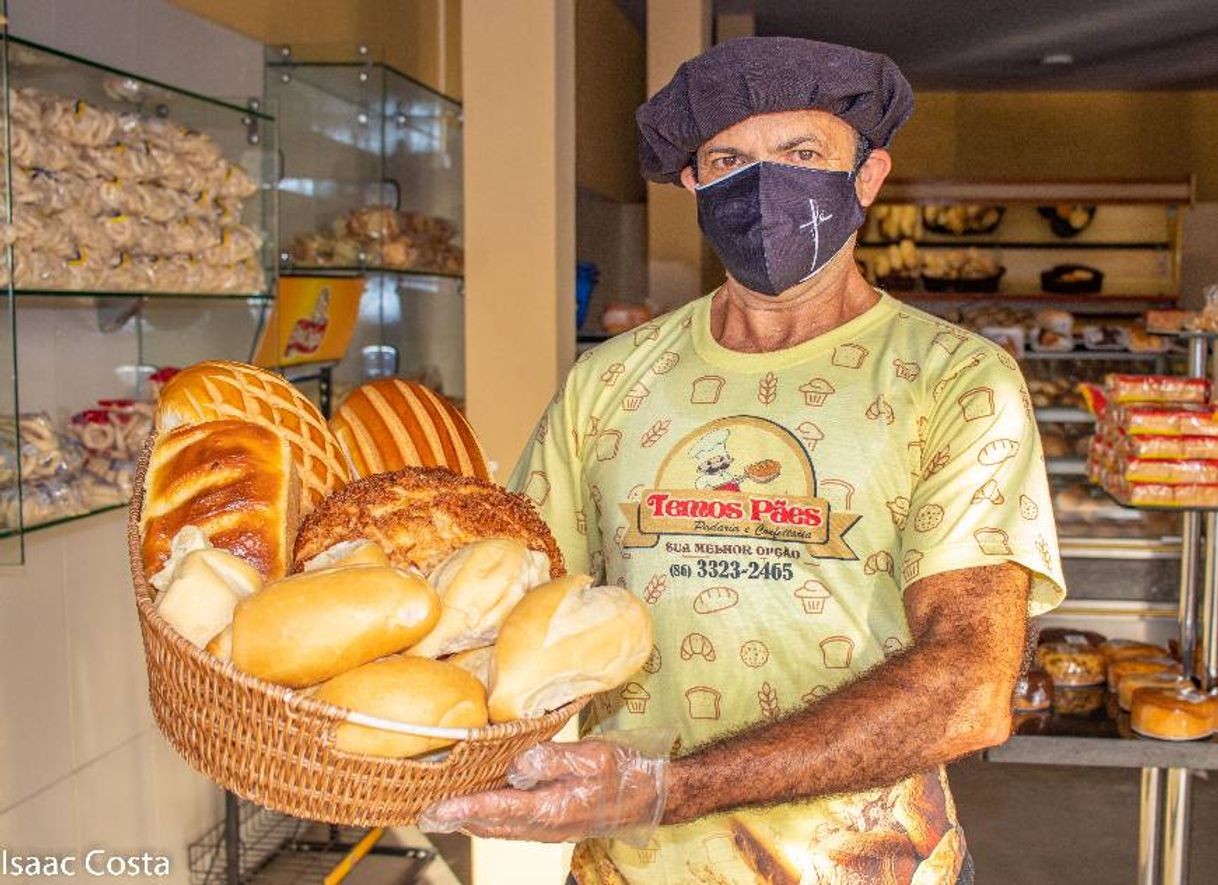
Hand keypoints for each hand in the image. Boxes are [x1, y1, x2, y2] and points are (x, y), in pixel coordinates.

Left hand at [418, 734, 670, 845]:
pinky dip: (488, 816)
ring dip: (469, 819)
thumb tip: (518, 762)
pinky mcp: (552, 822)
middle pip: (490, 824)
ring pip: (499, 827)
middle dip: (457, 818)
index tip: (436, 809)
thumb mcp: (595, 757)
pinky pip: (512, 823)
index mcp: (553, 809)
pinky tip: (478, 806)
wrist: (651, 796)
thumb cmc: (626, 773)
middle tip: (423, 812)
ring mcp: (548, 828)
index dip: (464, 808)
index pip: (498, 809)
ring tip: (440, 810)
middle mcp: (545, 825)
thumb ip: (554, 760)